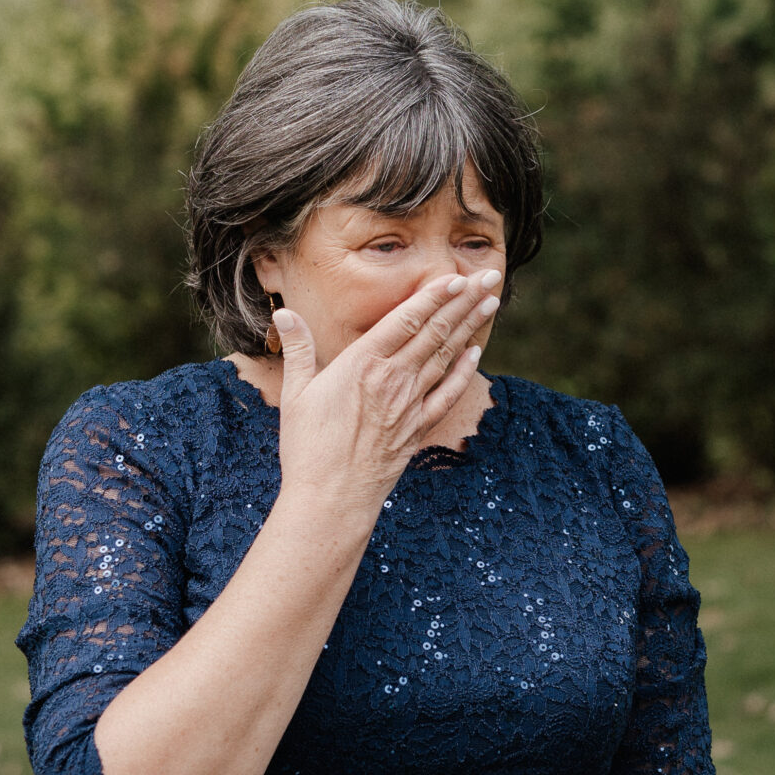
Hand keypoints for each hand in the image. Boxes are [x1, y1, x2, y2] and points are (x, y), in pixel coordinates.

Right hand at [271, 269, 499, 511]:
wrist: (331, 499)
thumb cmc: (307, 448)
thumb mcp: (295, 394)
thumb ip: (297, 349)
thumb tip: (284, 311)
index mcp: (362, 364)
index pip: (406, 319)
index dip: (434, 295)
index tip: (457, 275)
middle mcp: (392, 379)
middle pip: (435, 331)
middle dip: (464, 302)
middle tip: (488, 277)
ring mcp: (410, 404)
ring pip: (446, 356)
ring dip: (469, 327)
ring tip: (490, 303)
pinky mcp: (418, 428)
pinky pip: (448, 394)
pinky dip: (464, 372)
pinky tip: (476, 353)